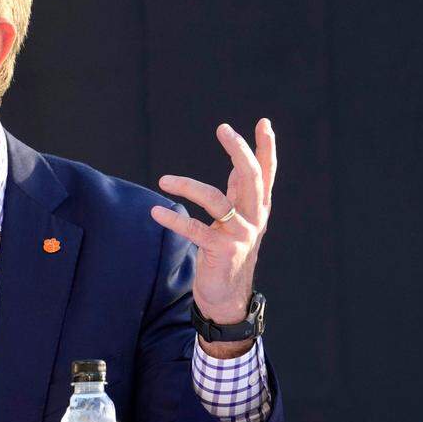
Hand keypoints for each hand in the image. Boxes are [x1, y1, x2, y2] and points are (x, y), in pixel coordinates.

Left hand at [150, 119, 276, 356]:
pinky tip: (156, 212)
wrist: (227, 298)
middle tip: (224, 129)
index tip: (263, 123)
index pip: (266, 173)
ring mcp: (240, 236)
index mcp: (258, 209)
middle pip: (251, 178)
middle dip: (239, 151)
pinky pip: (195, 230)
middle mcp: (254, 219)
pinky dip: (173, 220)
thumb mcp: (238, 220)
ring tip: (163, 180)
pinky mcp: (221, 251)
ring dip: (188, 186)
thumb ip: (239, 194)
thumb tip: (239, 164)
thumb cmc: (229, 254)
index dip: (266, 148)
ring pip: (216, 200)